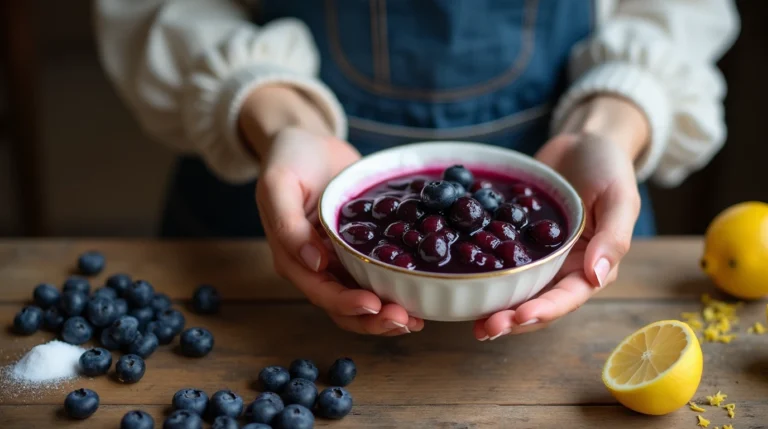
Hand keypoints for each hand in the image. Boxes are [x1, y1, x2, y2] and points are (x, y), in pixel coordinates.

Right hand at [240, 86, 423, 335]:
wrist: (309, 141)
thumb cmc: (288, 159)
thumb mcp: (278, 185)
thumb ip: (288, 225)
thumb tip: (316, 263)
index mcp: (293, 258)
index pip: (322, 292)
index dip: (347, 304)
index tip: (375, 305)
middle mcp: (317, 266)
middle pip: (345, 307)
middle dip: (375, 319)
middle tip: (406, 320)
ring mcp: (341, 259)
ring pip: (364, 298)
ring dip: (389, 314)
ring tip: (417, 319)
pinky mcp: (361, 248)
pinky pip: (378, 275)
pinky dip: (397, 289)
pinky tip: (419, 293)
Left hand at [473, 96, 647, 339]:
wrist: (583, 140)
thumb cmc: (609, 167)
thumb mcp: (620, 197)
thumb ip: (613, 237)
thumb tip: (597, 277)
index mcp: (592, 266)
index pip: (568, 297)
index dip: (544, 311)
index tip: (518, 318)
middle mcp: (563, 267)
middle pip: (537, 302)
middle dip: (512, 319)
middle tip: (485, 329)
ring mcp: (537, 255)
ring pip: (515, 288)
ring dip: (494, 306)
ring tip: (470, 319)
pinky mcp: (515, 239)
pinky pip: (498, 258)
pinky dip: (482, 272)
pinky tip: (460, 279)